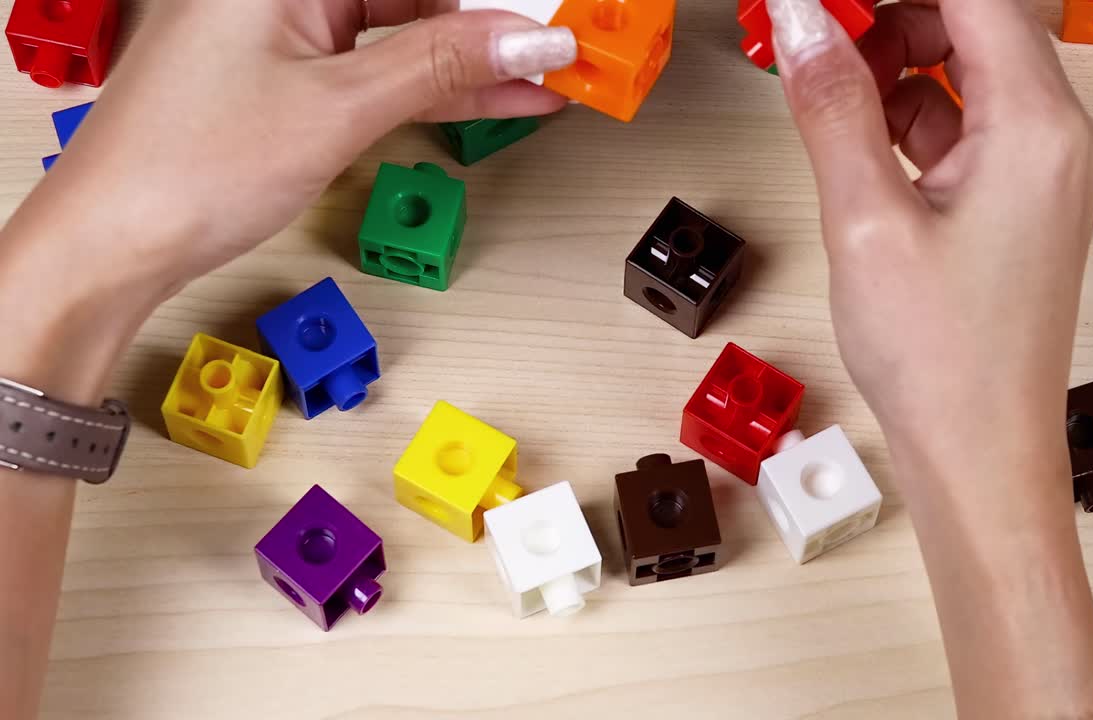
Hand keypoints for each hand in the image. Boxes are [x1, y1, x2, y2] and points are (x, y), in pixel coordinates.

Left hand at [41, 0, 576, 286]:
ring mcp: (280, 29)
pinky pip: (376, 64)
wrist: (114, 243)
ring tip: (543, 79)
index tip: (549, 16)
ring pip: (400, 29)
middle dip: (486, 23)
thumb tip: (525, 38)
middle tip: (554, 49)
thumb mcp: (338, 109)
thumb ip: (442, 66)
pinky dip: (430, 87)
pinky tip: (491, 98)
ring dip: (469, 60)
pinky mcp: (285, 74)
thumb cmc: (181, 167)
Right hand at [766, 1, 1092, 717]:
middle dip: (891, 19)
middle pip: (974, 24)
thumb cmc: (943, 360)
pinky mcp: (1014, 204)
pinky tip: (856, 145)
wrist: (978, 454)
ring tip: (826, 97)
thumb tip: (806, 21)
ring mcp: (1037, 173)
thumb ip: (833, 106)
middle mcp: (1054, 139)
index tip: (831, 4)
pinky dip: (906, 120)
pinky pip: (961, 127)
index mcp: (1036, 127)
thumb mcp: (866, 219)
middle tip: (816, 38)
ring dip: (894, 69)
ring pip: (964, 75)